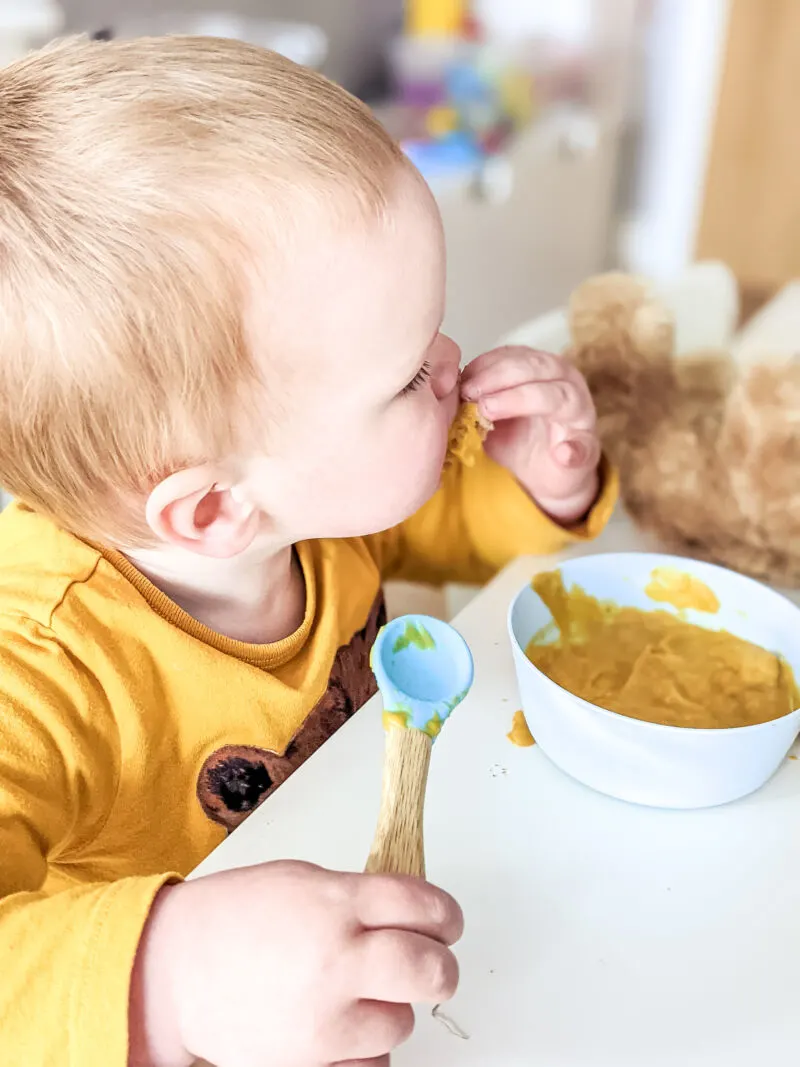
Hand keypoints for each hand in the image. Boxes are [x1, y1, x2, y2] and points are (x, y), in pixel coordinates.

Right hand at [129, 861, 462, 1066]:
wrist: (175, 969)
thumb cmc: (234, 916)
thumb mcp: (303, 880)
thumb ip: (358, 896)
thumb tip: (410, 913)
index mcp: (336, 903)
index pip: (425, 906)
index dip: (446, 915)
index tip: (447, 922)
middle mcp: (337, 959)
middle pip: (432, 970)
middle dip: (442, 967)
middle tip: (432, 962)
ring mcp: (325, 1018)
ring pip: (403, 1021)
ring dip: (393, 1005)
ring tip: (358, 989)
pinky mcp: (312, 1061)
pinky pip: (370, 1060)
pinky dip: (365, 1045)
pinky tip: (341, 1021)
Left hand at [461, 345, 600, 523]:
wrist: (544, 474)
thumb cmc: (519, 435)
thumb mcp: (491, 412)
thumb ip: (476, 397)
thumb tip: (449, 388)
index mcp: (541, 369)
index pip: (514, 355)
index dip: (486, 365)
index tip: (460, 381)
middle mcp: (564, 382)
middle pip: (535, 368)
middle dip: (498, 377)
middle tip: (470, 394)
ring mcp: (579, 414)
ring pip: (558, 396)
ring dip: (522, 400)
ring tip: (489, 412)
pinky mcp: (587, 448)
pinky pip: (583, 447)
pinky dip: (573, 450)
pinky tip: (562, 453)